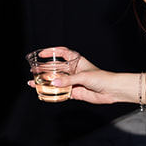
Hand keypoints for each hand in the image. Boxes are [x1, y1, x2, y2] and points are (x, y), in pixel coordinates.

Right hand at [26, 47, 143, 105]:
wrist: (112, 90)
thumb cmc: (102, 78)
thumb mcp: (83, 76)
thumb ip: (68, 80)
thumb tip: (53, 83)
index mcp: (76, 61)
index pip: (61, 53)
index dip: (51, 52)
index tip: (41, 54)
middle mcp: (73, 71)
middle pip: (55, 68)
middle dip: (43, 69)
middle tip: (33, 71)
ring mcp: (73, 82)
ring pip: (56, 81)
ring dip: (45, 82)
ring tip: (33, 83)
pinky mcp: (74, 92)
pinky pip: (61, 93)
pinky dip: (52, 94)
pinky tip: (44, 93)